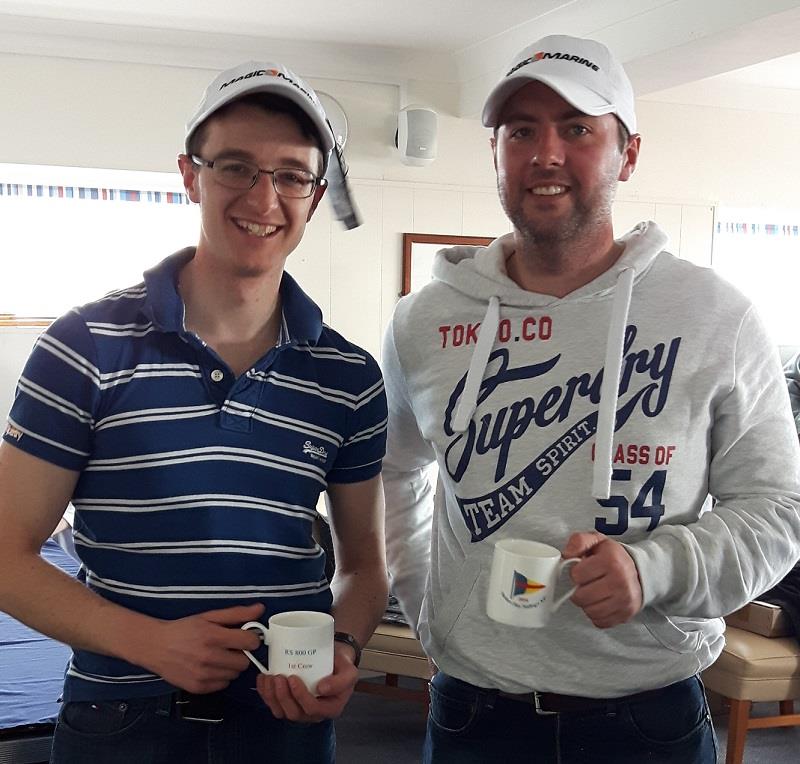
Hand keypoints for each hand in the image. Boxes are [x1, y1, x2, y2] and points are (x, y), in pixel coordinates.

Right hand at [142, 603, 264, 693]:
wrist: (156, 646)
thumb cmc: (184, 629)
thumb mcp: (209, 616)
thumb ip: (236, 613)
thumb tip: (260, 609)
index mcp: (214, 637)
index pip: (250, 643)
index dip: (250, 639)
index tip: (244, 637)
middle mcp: (209, 658)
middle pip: (244, 662)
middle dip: (241, 654)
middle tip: (229, 648)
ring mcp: (203, 675)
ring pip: (234, 675)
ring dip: (231, 666)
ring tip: (218, 657)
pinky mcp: (198, 688)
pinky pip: (223, 685)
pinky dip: (221, 677)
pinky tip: (210, 667)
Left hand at [256, 643, 358, 721]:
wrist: (334, 659)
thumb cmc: (340, 666)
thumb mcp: (350, 671)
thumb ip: (341, 681)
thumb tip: (322, 689)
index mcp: (330, 708)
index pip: (313, 709)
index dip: (300, 696)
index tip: (293, 678)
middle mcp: (314, 713)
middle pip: (294, 713)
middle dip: (283, 696)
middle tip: (279, 677)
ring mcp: (299, 709)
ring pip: (281, 711)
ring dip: (271, 696)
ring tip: (269, 677)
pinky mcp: (287, 703)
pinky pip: (273, 705)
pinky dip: (265, 693)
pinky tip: (263, 679)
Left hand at [563, 532, 642, 628]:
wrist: (639, 571)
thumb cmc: (613, 557)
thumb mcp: (596, 541)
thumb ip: (579, 541)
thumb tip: (567, 554)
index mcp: (611, 561)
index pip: (577, 575)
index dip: (576, 572)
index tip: (584, 569)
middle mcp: (620, 582)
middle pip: (581, 596)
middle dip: (579, 590)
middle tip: (587, 583)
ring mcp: (624, 600)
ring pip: (589, 611)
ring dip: (587, 603)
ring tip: (593, 592)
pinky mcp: (625, 615)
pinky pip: (599, 621)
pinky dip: (596, 614)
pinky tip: (600, 602)